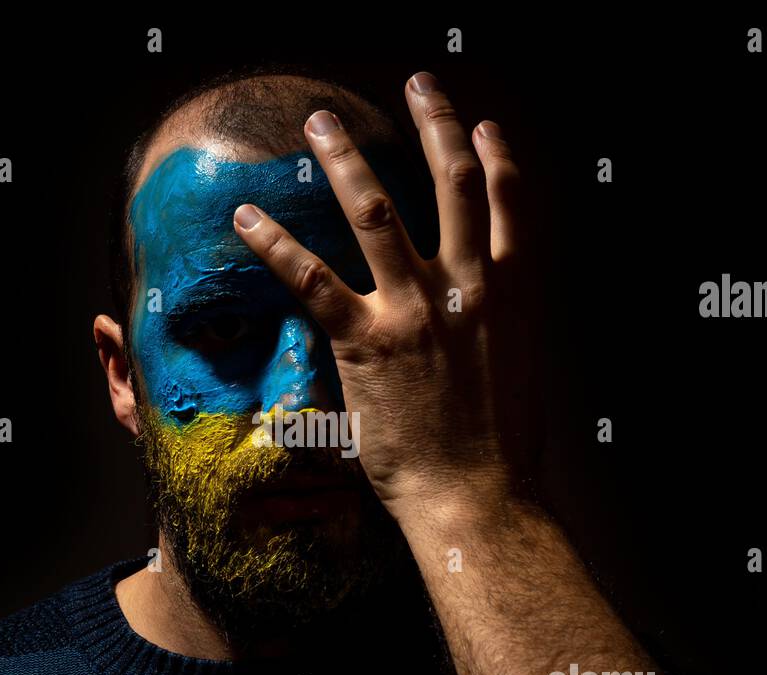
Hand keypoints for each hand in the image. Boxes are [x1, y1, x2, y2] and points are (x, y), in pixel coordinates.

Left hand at [233, 70, 539, 525]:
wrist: (479, 498)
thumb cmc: (502, 451)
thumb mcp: (518, 373)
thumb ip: (501, 329)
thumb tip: (485, 316)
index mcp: (512, 293)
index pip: (510, 201)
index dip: (496, 154)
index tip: (482, 125)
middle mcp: (468, 286)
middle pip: (453, 182)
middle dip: (436, 122)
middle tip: (419, 84)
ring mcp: (415, 309)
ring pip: (377, 210)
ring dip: (347, 158)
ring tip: (321, 124)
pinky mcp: (365, 341)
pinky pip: (312, 278)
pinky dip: (276, 245)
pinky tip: (247, 219)